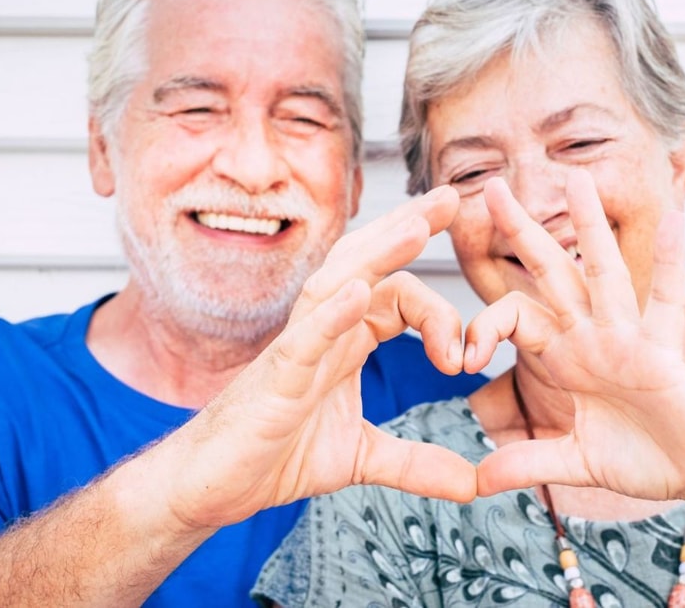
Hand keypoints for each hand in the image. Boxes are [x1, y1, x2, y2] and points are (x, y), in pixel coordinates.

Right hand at [160, 186, 477, 529]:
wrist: (211, 488)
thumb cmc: (272, 457)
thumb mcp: (362, 458)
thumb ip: (418, 463)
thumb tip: (473, 483)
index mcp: (346, 342)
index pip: (398, 297)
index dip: (440, 314)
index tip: (465, 359)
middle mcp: (323, 332)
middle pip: (369, 264)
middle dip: (410, 227)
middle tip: (453, 196)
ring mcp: (297, 349)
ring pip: (338, 283)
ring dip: (379, 254)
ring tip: (417, 226)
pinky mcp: (275, 377)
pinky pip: (305, 336)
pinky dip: (333, 313)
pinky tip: (359, 291)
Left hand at [467, 172, 684, 505]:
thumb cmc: (651, 458)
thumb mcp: (576, 461)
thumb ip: (530, 462)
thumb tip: (478, 481)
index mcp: (569, 356)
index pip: (516, 318)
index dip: (485, 329)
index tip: (462, 360)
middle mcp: (594, 336)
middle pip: (550, 272)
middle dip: (521, 230)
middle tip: (490, 186)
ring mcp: (628, 338)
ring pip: (603, 272)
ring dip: (589, 226)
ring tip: (575, 178)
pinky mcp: (662, 352)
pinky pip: (666, 301)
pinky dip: (671, 262)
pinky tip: (674, 220)